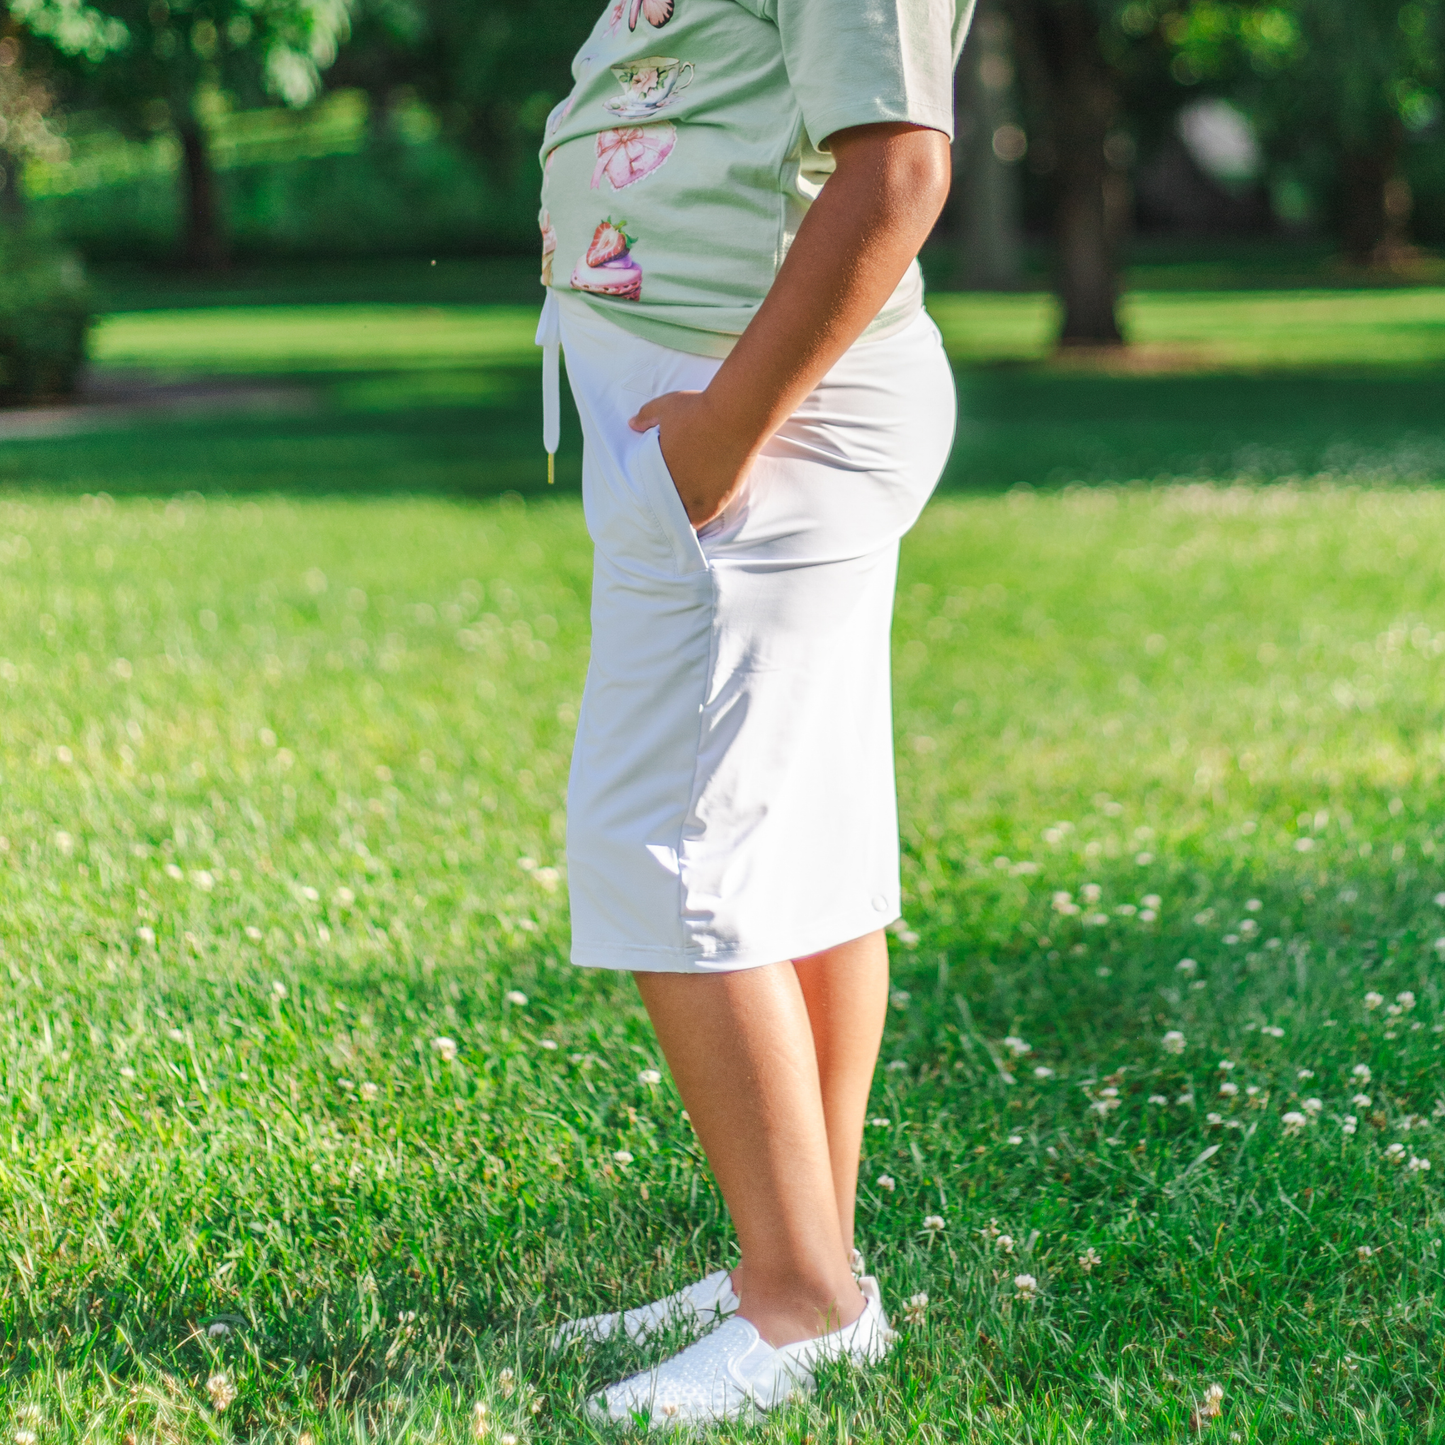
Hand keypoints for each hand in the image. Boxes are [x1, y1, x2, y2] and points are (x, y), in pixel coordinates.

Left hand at [629, 389, 754, 527]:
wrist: (735, 416)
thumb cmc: (700, 409)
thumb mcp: (667, 407)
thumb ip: (646, 415)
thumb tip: (632, 423)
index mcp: (659, 466)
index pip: (644, 489)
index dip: (646, 493)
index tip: (648, 492)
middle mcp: (676, 486)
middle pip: (662, 507)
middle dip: (661, 506)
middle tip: (662, 506)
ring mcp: (697, 496)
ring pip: (680, 517)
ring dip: (679, 516)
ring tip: (678, 516)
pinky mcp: (717, 500)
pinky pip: (702, 520)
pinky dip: (697, 521)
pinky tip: (695, 520)